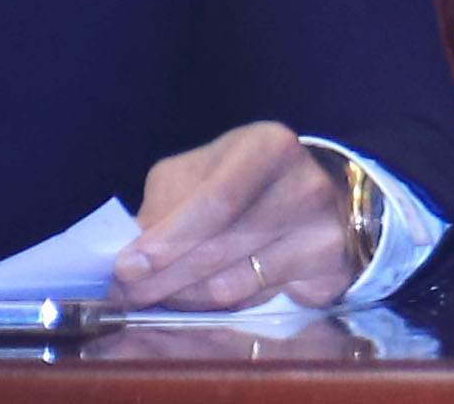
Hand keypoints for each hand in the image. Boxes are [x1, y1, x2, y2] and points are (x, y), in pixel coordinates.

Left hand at [111, 121, 355, 311]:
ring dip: (185, 296)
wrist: (321, 202)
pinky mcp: (327, 269)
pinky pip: (254, 301)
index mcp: (267, 147)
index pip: (214, 200)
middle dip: (163, 277)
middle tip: (128, 294)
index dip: (168, 238)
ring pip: (232, 284)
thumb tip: (130, 249)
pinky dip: (218, 306)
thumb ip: (166, 204)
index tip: (127, 267)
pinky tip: (204, 295)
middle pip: (220, 246)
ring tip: (162, 294)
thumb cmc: (247, 184)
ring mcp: (320, 230)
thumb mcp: (203, 174)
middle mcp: (302, 184)